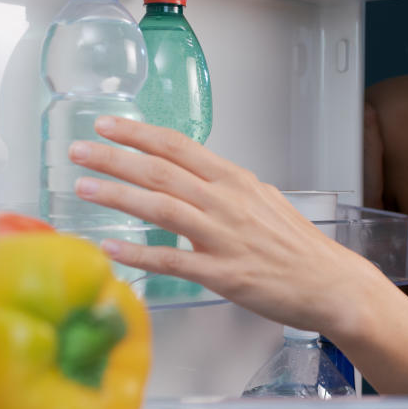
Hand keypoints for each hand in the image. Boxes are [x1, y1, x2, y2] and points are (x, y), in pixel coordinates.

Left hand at [68, 116, 374, 333]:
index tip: (105, 124)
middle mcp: (225, 202)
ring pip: (161, 207)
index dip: (137, 132)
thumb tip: (193, 178)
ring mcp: (223, 237)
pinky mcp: (222, 274)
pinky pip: (172, 260)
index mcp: (233, 180)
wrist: (329, 284)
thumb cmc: (296, 246)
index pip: (177, 145)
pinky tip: (111, 247)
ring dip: (118, 195)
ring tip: (83, 188)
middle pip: (160, 170)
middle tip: (78, 150)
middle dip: (114, 157)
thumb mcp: (261, 200)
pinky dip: (138, 253)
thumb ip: (224, 188)